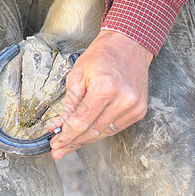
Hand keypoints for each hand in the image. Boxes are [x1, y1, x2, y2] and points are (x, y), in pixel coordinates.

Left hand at [48, 30, 152, 158]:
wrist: (129, 44)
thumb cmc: (101, 56)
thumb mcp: (77, 75)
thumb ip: (69, 104)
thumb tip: (57, 126)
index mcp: (105, 88)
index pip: (81, 122)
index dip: (66, 136)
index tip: (55, 144)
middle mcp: (123, 100)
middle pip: (92, 132)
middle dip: (72, 143)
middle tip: (58, 151)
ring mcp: (133, 107)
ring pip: (103, 134)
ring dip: (84, 140)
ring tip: (69, 145)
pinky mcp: (139, 111)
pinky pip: (114, 128)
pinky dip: (99, 132)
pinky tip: (87, 134)